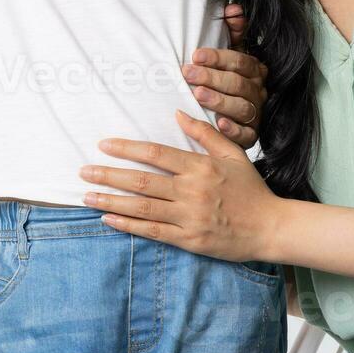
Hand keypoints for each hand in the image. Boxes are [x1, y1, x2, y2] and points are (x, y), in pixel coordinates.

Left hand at [81, 110, 280, 261]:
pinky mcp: (189, 240)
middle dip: (109, 175)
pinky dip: (128, 225)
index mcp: (199, 167)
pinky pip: (152, 231)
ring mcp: (189, 217)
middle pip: (142, 181)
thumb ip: (204, 133)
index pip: (155, 154)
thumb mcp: (232, 153)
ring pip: (142, 208)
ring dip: (111, 201)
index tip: (104, 145)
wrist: (270, 227)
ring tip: (87, 196)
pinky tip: (109, 219)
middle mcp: (191, 191)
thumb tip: (177, 112)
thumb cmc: (250, 188)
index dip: (127, 149)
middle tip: (83, 171)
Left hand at [184, 3, 266, 147]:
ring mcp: (256, 115)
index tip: (195, 55)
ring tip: (198, 95)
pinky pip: (247, 135)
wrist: (231, 114)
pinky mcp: (251, 136)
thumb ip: (234, 31)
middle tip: (188, 74)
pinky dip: (234, 130)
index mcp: (254, 70)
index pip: (240, 61)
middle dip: (212, 78)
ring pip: (242, 108)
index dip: (218, 57)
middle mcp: (258, 92)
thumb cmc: (227, 79)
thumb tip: (233, 7)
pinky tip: (219, 124)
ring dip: (220, 101)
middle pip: (239, 84)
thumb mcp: (231, 53)